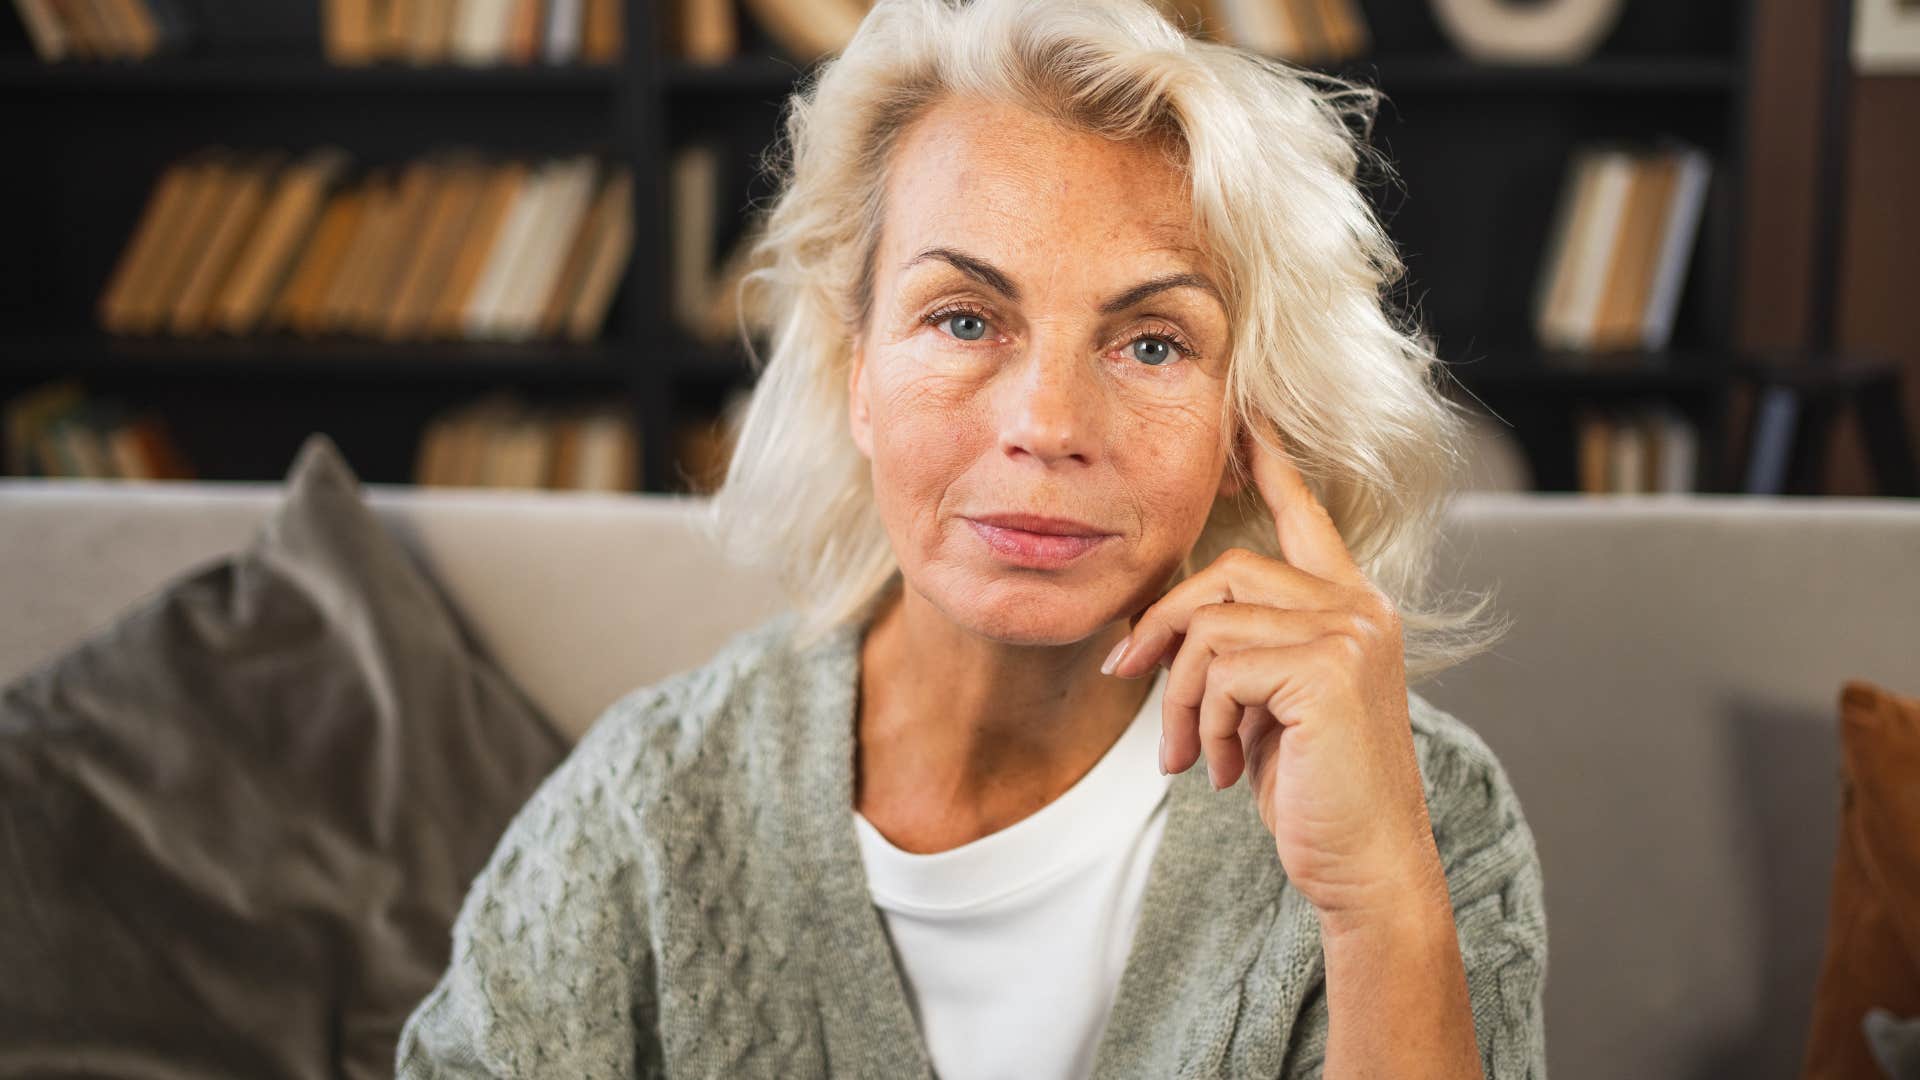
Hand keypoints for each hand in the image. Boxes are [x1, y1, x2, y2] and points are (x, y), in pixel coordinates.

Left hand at [1102, 425, 1445, 923]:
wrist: (1365, 864)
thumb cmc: (1316, 792)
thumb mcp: (1273, 707)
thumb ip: (1244, 652)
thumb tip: (1165, 627)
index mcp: (1353, 607)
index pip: (1305, 516)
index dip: (1271, 465)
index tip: (1244, 417)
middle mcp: (1361, 607)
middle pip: (1226, 572)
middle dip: (1162, 626)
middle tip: (1129, 678)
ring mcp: (1350, 634)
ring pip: (1210, 625)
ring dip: (1182, 699)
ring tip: (1191, 755)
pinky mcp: (1327, 669)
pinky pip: (1219, 668)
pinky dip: (1204, 723)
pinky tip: (1224, 770)